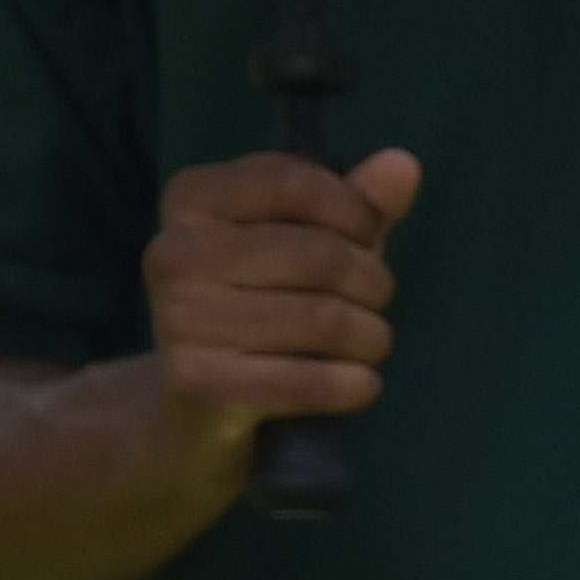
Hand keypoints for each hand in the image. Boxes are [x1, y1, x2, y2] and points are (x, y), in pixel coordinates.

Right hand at [144, 146, 423, 443]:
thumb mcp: (304, 247)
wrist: (193, 413)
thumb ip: (355, 206)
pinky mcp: (199, 385)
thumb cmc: (260, 312)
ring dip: (371, 337)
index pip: (294, 182)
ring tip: (371, 344)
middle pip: (320, 255)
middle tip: (376, 304)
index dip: (354, 212)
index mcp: (191, 200)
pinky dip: (354, 384)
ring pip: (323, 320)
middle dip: (373, 282)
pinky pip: (309, 381)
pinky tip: (361, 384)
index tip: (368, 239)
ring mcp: (181, 320)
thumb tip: (405, 166)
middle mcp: (174, 252)